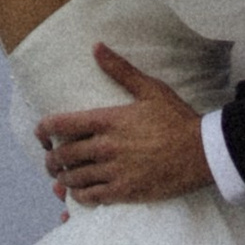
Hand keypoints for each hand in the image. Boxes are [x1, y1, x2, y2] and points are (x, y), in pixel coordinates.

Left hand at [34, 48, 210, 207]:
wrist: (203, 153)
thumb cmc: (177, 119)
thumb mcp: (150, 89)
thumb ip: (120, 70)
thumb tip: (96, 47)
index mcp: (108, 120)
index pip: (61, 124)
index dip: (43, 129)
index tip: (41, 133)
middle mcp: (105, 146)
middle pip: (62, 155)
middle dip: (51, 158)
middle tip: (51, 159)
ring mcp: (114, 171)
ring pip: (73, 178)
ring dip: (63, 178)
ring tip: (63, 177)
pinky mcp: (124, 191)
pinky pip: (90, 197)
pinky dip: (79, 196)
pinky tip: (80, 192)